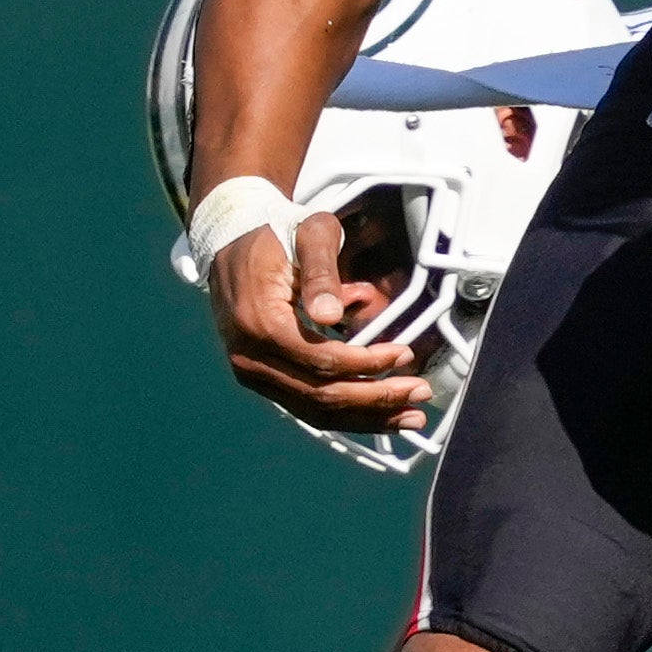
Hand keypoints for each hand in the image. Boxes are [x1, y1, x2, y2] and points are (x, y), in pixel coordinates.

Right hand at [207, 210, 431, 436]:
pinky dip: (343, 413)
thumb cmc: (275, 234)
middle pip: (321, 395)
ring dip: (365, 417)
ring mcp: (251, 372)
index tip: (403, 355)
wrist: (232, 240)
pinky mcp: (259, 378)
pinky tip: (375, 414)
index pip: (322, 359)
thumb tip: (331, 314)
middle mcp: (250, 357)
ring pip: (314, 411)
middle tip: (418, 393)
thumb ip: (322, 272)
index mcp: (261, 323)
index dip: (368, 363)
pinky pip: (304, 406)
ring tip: (407, 416)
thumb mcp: (307, 235)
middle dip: (376, 399)